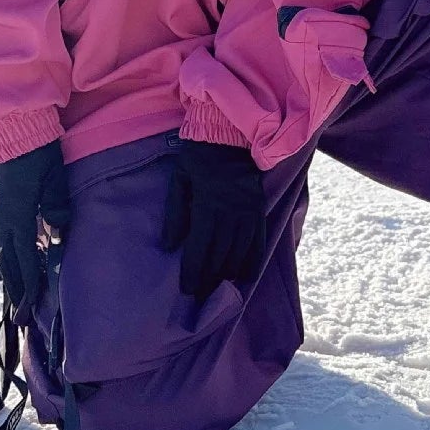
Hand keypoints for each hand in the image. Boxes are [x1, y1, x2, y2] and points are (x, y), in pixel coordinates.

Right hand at [0, 139, 70, 318]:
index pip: (22, 258)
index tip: (31, 306)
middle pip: (5, 261)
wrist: (13, 128)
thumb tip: (58, 233)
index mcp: (16, 214)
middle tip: (18, 316)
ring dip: (3, 275)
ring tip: (9, 296)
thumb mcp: (54, 178)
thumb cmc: (38, 152)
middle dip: (14, 290)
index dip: (27, 284)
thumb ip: (56, 206)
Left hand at [163, 140, 266, 304]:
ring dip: (229, 273)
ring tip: (219, 289)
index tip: (186, 290)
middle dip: (209, 278)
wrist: (231, 131)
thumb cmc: (199, 155)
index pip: (199, 247)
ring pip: (239, 251)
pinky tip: (246, 274)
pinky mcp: (259, 208)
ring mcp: (249, 210)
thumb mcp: (180, 179)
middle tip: (201, 297)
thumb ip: (175, 213)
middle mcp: (231, 211)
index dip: (192, 272)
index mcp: (208, 204)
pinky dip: (253, 259)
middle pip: (220, 254)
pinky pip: (259, 239)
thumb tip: (170, 245)